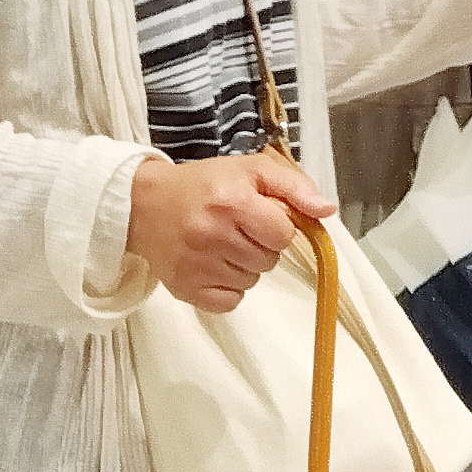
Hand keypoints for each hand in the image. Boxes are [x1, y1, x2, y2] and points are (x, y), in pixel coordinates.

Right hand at [128, 149, 331, 312]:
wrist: (144, 204)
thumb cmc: (202, 186)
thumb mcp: (250, 170)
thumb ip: (294, 186)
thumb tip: (327, 210)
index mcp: (232, 201)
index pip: (283, 234)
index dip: (277, 226)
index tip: (258, 216)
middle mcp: (213, 234)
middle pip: (268, 260)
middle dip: (260, 245)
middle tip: (236, 228)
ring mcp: (198, 265)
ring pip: (250, 281)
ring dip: (243, 266)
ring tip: (220, 244)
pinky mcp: (186, 288)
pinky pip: (230, 301)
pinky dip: (227, 287)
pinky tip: (212, 264)